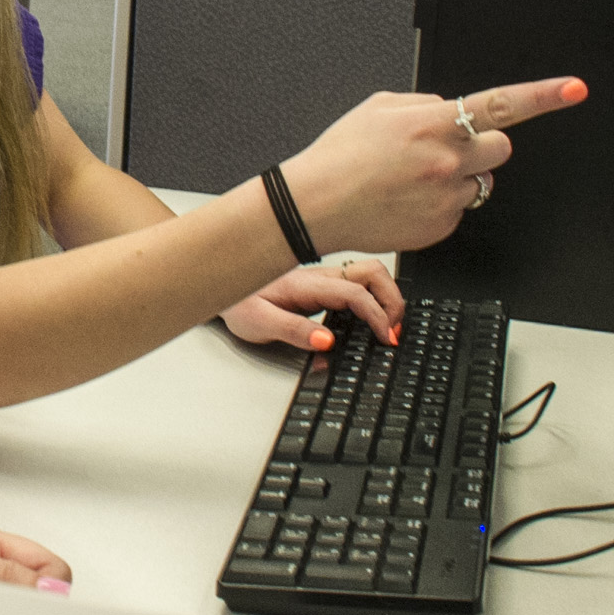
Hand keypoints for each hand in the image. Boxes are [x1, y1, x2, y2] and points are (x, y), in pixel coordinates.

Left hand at [221, 257, 403, 348]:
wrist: (219, 287)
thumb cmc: (238, 305)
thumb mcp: (260, 324)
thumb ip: (294, 331)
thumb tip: (327, 341)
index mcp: (307, 284)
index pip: (356, 292)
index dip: (378, 315)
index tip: (387, 339)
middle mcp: (319, 277)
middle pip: (373, 273)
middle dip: (392, 300)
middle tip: (393, 332)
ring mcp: (323, 280)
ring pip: (369, 276)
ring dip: (386, 298)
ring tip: (388, 328)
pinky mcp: (323, 288)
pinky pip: (359, 286)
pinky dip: (375, 300)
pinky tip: (373, 321)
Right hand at [282, 77, 587, 255]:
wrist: (316, 204)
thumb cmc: (340, 155)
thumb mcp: (378, 107)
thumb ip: (424, 104)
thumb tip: (449, 111)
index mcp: (433, 124)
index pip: (502, 106)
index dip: (544, 96)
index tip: (574, 89)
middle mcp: (447, 161)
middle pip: (500, 148)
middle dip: (482, 146)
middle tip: (446, 151)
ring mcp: (447, 197)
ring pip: (481, 181)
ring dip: (460, 176)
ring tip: (415, 179)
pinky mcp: (442, 226)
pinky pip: (460, 209)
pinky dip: (440, 204)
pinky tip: (407, 200)